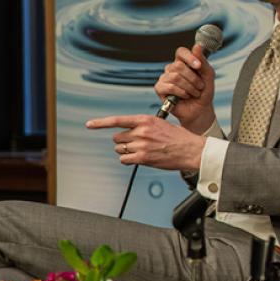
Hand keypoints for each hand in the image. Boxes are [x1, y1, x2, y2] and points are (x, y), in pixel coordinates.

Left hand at [85, 114, 204, 172]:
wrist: (190, 150)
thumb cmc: (179, 138)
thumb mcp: (161, 124)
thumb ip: (144, 126)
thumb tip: (131, 130)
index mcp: (145, 120)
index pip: (118, 120)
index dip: (101, 123)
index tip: (90, 124)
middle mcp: (141, 131)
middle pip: (117, 137)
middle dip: (123, 141)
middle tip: (135, 143)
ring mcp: (141, 145)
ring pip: (120, 149)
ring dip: (126, 151)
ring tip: (141, 151)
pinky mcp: (142, 157)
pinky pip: (125, 159)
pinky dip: (129, 160)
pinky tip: (140, 158)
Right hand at [154, 44, 215, 131]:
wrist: (200, 110)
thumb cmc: (203, 92)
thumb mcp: (208, 75)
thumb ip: (203, 61)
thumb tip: (197, 46)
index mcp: (183, 62)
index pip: (181, 52)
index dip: (189, 57)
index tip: (198, 66)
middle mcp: (172, 68)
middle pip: (179, 65)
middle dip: (193, 78)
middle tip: (200, 86)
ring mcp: (165, 78)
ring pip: (175, 76)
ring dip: (189, 87)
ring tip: (194, 93)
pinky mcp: (160, 88)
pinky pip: (169, 86)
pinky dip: (181, 92)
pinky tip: (185, 96)